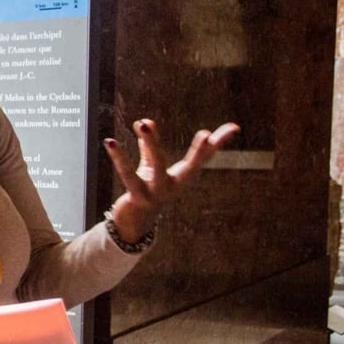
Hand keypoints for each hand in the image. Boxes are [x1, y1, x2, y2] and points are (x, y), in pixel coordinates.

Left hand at [103, 118, 239, 242]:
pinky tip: (110, 142)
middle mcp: (174, 186)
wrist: (132, 222)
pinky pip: (128, 175)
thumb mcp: (151, 167)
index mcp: (182, 177)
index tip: (233, 128)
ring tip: (142, 123)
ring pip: (157, 165)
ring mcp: (157, 193)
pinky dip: (119, 158)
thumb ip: (148, 146)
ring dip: (152, 143)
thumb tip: (144, 121)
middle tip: (207, 134)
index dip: (217, 144)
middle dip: (200, 152)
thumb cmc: (146, 190)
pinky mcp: (138, 197)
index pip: (203, 158)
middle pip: (191, 167)